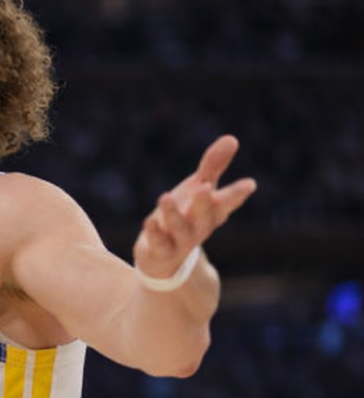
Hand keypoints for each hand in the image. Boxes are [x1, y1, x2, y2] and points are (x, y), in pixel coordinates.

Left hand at [133, 135, 256, 278]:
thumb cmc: (186, 215)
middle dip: (205, 203)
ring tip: (165, 197)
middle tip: (204, 187)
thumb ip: (213, 166)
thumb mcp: (199, 188)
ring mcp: (180, 241)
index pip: (227, 202)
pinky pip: (158, 243)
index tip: (249, 184)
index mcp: (212, 212)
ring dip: (173, 215)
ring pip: (179, 229)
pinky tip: (148, 221)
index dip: (237, 194)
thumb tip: (232, 138)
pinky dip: (154, 233)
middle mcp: (199, 227)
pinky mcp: (160, 250)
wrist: (165, 258)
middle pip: (205, 216)